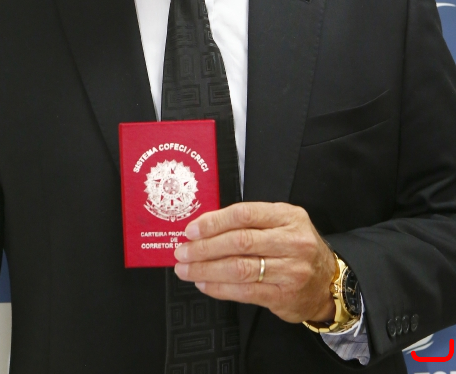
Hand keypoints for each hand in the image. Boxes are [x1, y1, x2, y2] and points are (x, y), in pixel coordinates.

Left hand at [173, 202, 335, 323]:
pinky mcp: (283, 296)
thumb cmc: (296, 246)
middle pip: (240, 242)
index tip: (192, 229)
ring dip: (207, 270)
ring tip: (187, 269)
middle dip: (205, 247)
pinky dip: (219, 288)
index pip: (244, 214)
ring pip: (240, 268)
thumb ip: (250, 221)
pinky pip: (245, 292)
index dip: (214, 222)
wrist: (328, 281)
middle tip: (183, 251)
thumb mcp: (282, 222)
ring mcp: (290, 270)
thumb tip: (205, 225)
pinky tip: (204, 284)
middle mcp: (291, 242)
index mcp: (288, 216)